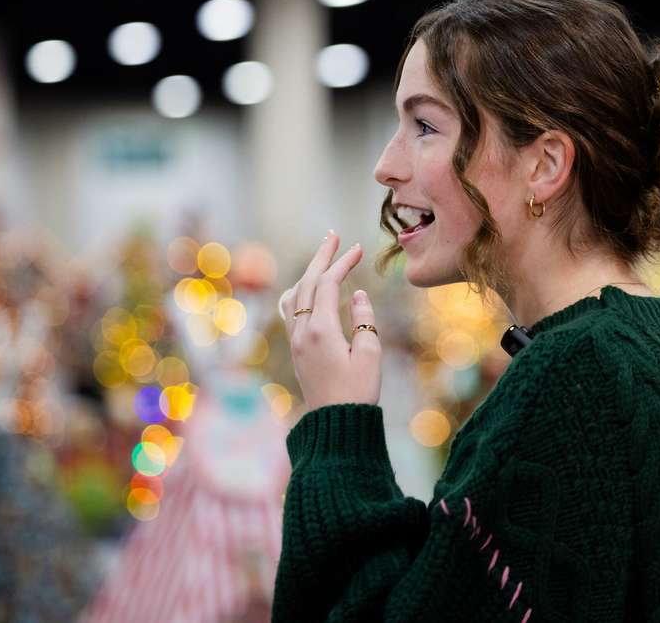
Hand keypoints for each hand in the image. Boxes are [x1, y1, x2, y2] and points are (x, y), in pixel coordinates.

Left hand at [278, 230, 381, 410]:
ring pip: (295, 295)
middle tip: (334, 235)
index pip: (328, 284)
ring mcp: (295, 341)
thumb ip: (364, 320)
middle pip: (307, 283)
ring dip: (309, 272)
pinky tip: (304, 289)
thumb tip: (356, 295)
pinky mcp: (297, 350)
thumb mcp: (370, 354)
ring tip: (322, 256)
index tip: (358, 248)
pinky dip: (298, 292)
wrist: (336, 425)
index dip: (342, 263)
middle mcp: (302, 331)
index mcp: (320, 330)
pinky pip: (290, 311)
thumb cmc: (358, 393)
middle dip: (321, 257)